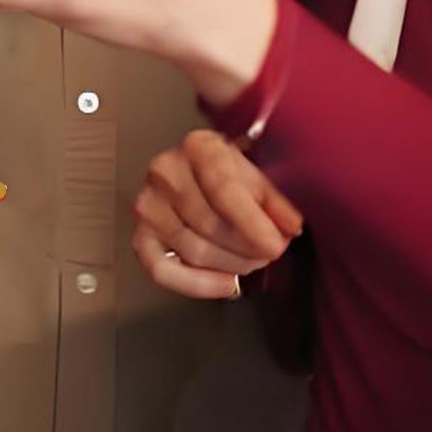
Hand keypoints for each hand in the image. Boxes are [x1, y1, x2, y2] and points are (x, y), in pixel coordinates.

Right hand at [132, 130, 303, 299]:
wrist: (201, 173)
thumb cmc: (232, 173)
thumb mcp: (259, 174)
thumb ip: (277, 199)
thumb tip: (290, 226)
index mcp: (198, 146)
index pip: (223, 189)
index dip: (252, 223)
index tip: (275, 244)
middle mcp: (165, 171)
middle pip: (209, 225)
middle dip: (247, 248)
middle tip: (269, 252)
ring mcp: (149, 204)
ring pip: (194, 251)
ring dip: (232, 266)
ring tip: (252, 260)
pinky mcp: (141, 235)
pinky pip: (164, 271)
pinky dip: (199, 285)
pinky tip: (227, 284)